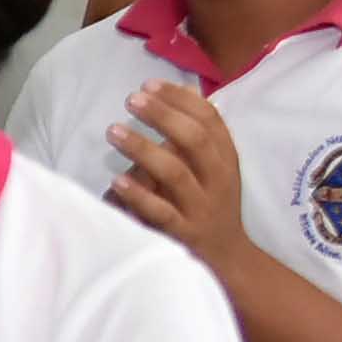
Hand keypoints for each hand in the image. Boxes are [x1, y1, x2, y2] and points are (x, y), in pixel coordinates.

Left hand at [97, 80, 253, 269]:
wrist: (228, 257)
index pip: (209, 119)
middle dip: (162, 116)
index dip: (180, 98)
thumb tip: (170, 92)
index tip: (149, 84)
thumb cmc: (211, 203)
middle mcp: (218, 179)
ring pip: (175, 173)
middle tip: (131, 100)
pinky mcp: (184, 233)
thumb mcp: (213, 168)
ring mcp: (202, 207)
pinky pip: (160, 211)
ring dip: (142, 148)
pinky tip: (116, 180)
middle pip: (194, 140)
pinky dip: (138, 195)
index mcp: (226, 158)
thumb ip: (195, 137)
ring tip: (113, 131)